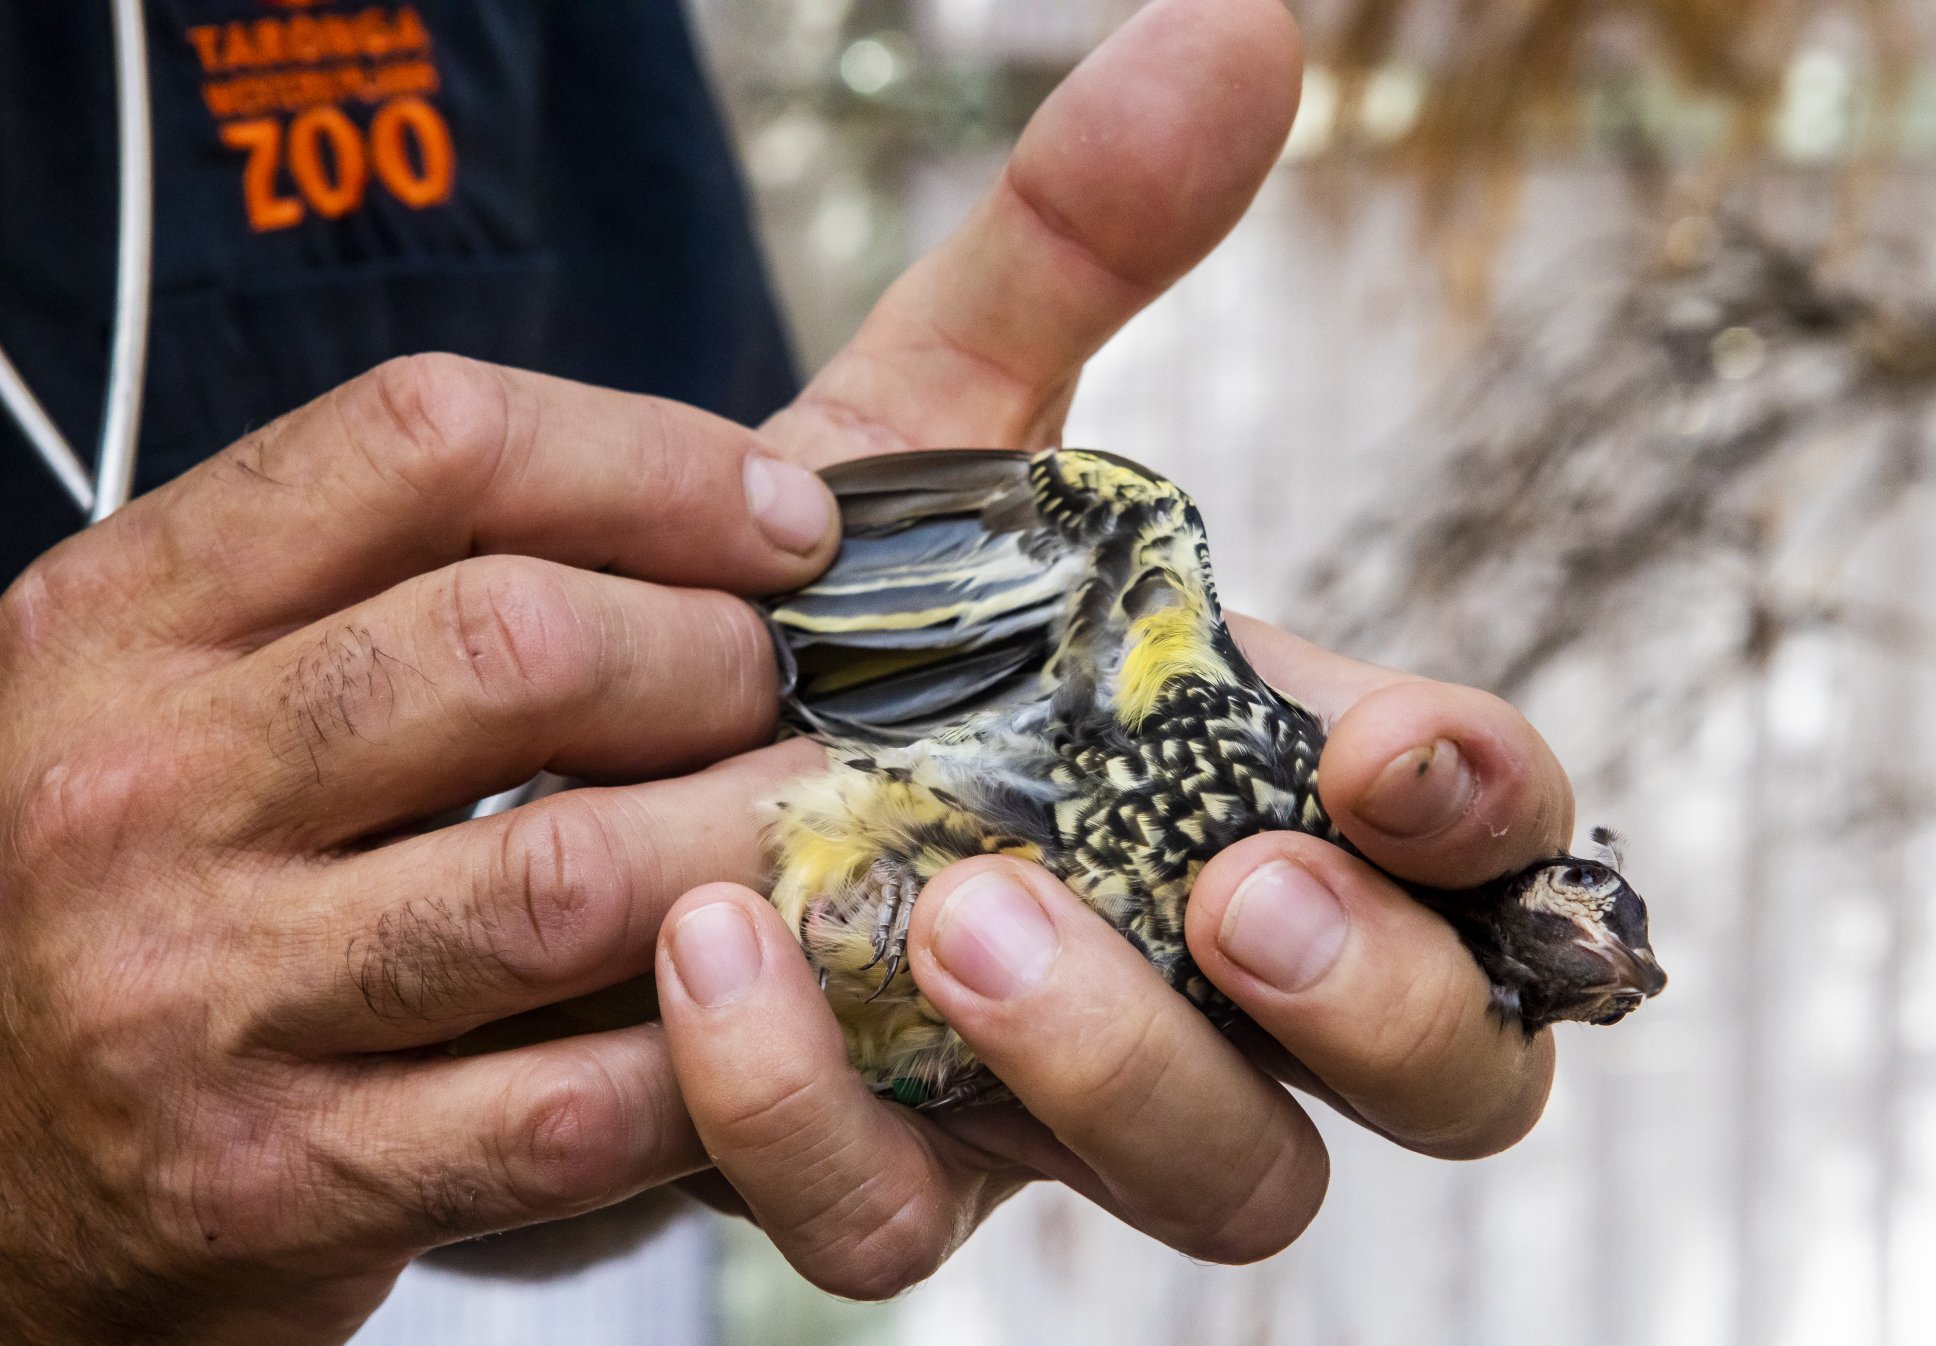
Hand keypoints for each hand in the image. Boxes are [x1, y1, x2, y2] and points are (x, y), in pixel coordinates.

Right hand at [0, 364, 841, 1342]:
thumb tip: (685, 505)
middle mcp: (143, 791)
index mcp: (121, 618)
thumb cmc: (126, 873)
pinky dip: (709, 1050)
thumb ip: (374, 570)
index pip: (429, 443)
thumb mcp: (168, 669)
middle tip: (774, 686)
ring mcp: (208, 997)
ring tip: (796, 819)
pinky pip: (570, 1107)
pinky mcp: (290, 1182)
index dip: (653, 462)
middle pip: (518, 647)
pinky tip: (753, 998)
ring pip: (570, 879)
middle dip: (713, 653)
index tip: (779, 518)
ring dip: (743, 837)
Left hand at [650, 0, 1563, 1296]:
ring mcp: (1058, 1094)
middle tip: (1235, 880)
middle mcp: (1211, 964)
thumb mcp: (942, 419)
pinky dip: (817, 1109)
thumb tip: (1237, 27)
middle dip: (1374, 995)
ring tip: (970, 914)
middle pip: (1437, 1068)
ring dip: (1127, 1067)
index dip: (1491, 819)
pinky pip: (899, 1221)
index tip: (1397, 748)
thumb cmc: (828, 602)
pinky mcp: (880, 1169)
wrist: (601, 741)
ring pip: (1227, 1182)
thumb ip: (1084, 249)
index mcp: (1268, 784)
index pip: (1488, 848)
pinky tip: (717, 954)